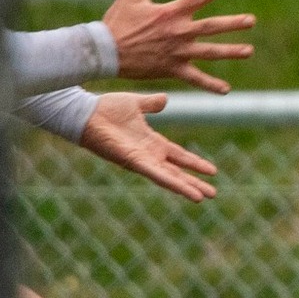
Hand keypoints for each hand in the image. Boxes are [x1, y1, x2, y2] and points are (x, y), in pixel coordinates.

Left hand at [79, 92, 218, 201]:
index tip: (212, 171)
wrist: (86, 112)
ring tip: (204, 198)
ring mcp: (141, 160)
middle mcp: (148, 155)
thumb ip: (151, 104)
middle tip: (212, 194)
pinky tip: (187, 192)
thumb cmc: (105, 108)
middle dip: (194, 183)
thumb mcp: (136, 104)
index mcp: (150, 142)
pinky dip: (173, 184)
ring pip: (169, 178)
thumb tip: (164, 99)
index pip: (178, 155)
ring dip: (187, 188)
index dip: (194, 163)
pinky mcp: (134, 162)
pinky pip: (157, 175)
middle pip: (176, 172)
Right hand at [103, 0, 254, 93]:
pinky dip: (210, 84)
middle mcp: (178, 32)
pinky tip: (226, 90)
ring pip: (209, 52)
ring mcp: (177, 52)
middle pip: (211, 26)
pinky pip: (195, 78)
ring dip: (230, 52)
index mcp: (170, 13)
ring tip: (249, 51)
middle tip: (251, 20)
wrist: (104, 52)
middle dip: (233, 23)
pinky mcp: (172, 69)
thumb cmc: (117, 22)